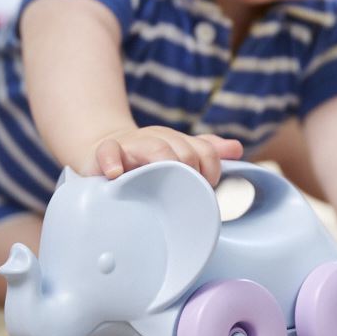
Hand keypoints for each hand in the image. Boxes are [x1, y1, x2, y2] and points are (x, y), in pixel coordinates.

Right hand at [87, 126, 243, 186]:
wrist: (99, 151)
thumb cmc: (143, 160)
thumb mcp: (175, 152)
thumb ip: (205, 151)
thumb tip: (236, 149)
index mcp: (175, 141)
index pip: (203, 150)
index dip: (211, 168)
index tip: (208, 188)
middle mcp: (155, 139)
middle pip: (182, 151)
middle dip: (190, 173)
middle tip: (186, 195)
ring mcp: (130, 145)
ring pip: (154, 148)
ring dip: (165, 164)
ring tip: (164, 185)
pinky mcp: (103, 153)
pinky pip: (108, 152)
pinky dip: (112, 161)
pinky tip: (117, 174)